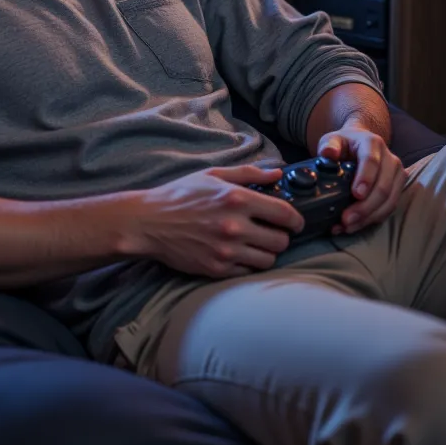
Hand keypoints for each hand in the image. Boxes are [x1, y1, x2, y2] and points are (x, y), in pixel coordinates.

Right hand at [127, 164, 305, 278]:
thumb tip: (278, 173)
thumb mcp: (213, 175)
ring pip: (268, 259)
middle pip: (281, 241)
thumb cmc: (180, 195)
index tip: (296, 222)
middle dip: (282, 236)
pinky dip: (249, 264)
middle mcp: (235, 226)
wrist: (148, 222)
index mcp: (237, 199)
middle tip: (272, 232)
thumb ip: (249, 173)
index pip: (284, 214)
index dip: (296, 219)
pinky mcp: (217, 269)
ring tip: (257, 244)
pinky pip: (248, 271)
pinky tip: (240, 253)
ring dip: (267, 252)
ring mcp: (226, 251)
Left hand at [317, 124, 403, 233]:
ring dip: (368, 217)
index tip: (356, 194)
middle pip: (383, 187)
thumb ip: (329, 145)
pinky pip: (388, 209)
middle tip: (346, 220)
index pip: (372, 161)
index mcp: (373, 143)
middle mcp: (390, 159)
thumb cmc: (345, 144)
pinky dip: (372, 220)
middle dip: (365, 207)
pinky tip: (354, 226)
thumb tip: (328, 153)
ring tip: (347, 227)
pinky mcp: (398, 190)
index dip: (366, 179)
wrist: (360, 143)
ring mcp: (397, 176)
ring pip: (389, 201)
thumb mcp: (333, 139)